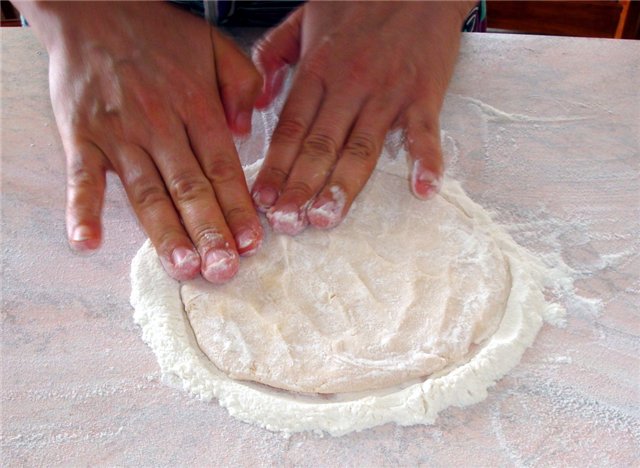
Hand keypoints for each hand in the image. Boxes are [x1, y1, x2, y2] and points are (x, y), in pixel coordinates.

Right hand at [17, 1, 262, 282]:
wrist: (93, 7)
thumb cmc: (158, 33)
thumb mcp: (216, 45)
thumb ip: (242, 84)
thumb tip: (245, 129)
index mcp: (197, 107)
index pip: (223, 169)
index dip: (238, 209)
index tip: (252, 244)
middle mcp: (161, 126)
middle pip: (189, 188)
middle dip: (208, 232)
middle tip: (223, 270)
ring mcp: (119, 134)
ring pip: (146, 192)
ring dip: (164, 233)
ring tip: (182, 267)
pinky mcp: (81, 136)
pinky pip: (81, 178)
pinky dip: (82, 210)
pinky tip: (88, 243)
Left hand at [251, 1, 472, 233]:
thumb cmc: (360, 1)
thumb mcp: (304, 16)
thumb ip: (273, 54)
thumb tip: (258, 100)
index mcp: (318, 69)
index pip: (291, 127)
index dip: (276, 166)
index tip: (262, 199)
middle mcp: (349, 84)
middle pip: (320, 144)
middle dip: (300, 187)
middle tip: (288, 222)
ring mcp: (387, 91)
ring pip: (361, 146)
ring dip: (344, 185)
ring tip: (327, 217)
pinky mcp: (423, 93)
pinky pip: (424, 131)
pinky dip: (425, 160)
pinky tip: (422, 189)